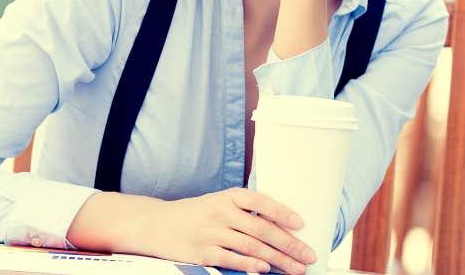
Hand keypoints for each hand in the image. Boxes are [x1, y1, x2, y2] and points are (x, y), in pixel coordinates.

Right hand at [135, 188, 315, 273]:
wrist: (156, 224)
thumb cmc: (194, 215)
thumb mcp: (217, 203)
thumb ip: (243, 211)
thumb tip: (280, 227)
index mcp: (228, 197)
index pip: (261, 202)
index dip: (283, 212)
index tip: (302, 225)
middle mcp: (221, 212)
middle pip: (262, 228)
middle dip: (289, 244)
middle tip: (308, 256)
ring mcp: (211, 232)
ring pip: (252, 246)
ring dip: (278, 259)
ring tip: (296, 269)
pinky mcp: (202, 252)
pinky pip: (231, 259)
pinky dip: (250, 264)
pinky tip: (265, 270)